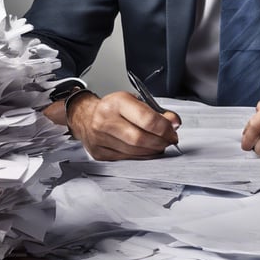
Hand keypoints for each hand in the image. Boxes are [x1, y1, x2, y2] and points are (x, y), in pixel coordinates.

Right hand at [44, 90, 180, 160]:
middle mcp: (106, 120)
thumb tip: (174, 123)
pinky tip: (147, 151)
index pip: (146, 118)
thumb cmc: (114, 108)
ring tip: (160, 144)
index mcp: (117, 102)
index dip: (165, 127)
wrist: (85, 116)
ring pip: (134, 152)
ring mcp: (100, 139)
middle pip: (141, 139)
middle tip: (169, 139)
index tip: (173, 129)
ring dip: (153, 150)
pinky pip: (126, 159)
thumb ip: (155, 111)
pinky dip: (141, 156)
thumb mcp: (134, 101)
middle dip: (160, 141)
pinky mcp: (99, 153)